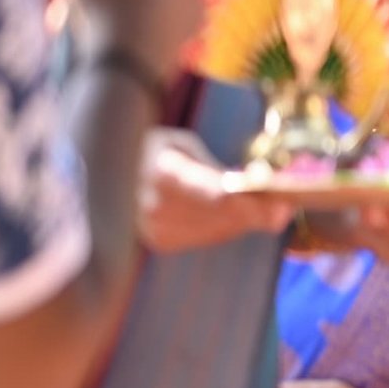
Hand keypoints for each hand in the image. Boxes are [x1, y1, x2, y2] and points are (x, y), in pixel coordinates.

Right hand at [137, 129, 291, 253]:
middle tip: (284, 208)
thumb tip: (248, 186)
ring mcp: (158, 230)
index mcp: (164, 174)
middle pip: (226, 218)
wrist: (104, 176)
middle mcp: (159, 207)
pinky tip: (229, 213)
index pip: (219, 196)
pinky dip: (225, 226)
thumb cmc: (148, 150)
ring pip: (221, 231)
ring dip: (246, 220)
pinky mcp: (161, 242)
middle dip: (259, 214)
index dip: (252, 203)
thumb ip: (210, 167)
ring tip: (267, 209)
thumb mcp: (179, 144)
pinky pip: (208, 237)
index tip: (281, 204)